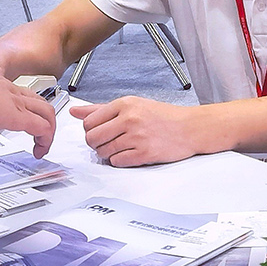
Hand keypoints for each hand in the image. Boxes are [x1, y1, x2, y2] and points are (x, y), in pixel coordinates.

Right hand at [0, 64, 55, 154]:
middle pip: (36, 100)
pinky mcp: (20, 117)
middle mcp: (7, 91)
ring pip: (46, 112)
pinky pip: (44, 129)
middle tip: (40, 132)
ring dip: (48, 130)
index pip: (14, 93)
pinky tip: (40, 152)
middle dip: (42, 116)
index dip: (19, 105)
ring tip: (43, 146)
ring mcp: (16, 103)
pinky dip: (46, 141)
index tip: (17, 117)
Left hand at [72, 96, 207, 167]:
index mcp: (124, 104)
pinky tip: (129, 154)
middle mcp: (129, 119)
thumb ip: (101, 109)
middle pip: (92, 138)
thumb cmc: (163, 116)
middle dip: (96, 144)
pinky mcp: (144, 153)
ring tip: (121, 147)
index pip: (89, 121)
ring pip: (103, 151)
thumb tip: (76, 112)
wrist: (190, 127)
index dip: (91, 130)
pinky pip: (117, 162)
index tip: (99, 132)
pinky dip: (119, 161)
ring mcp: (137, 136)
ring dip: (107, 153)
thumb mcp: (132, 105)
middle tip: (107, 142)